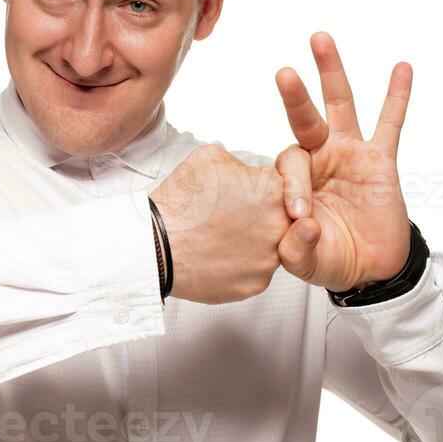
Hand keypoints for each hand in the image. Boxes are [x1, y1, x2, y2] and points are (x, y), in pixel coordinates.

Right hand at [149, 144, 291, 304]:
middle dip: (259, 216)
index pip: (286, 185)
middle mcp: (279, 225)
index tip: (246, 195)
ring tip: (219, 237)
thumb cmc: (179, 201)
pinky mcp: (256, 284)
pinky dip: (240, 265)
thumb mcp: (210, 157)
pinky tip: (217, 256)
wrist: (156, 244)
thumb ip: (242, 164)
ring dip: (251, 241)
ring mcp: (269, 258)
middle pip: (281, 218)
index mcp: (272, 190)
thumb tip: (248, 174)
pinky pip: (255, 271)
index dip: (261, 189)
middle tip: (229, 216)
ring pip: (270, 247)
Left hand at [273, 31, 412, 291]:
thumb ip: (296, 248)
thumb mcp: (304, 260)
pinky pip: (389, 124)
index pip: (288, 167)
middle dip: (294, 96)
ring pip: (339, 106)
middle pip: (303, 118)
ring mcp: (348, 154)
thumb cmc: (328, 256)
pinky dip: (396, 98)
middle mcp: (317, 158)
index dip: (292, 188)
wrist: (367, 267)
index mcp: (292, 179)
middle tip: (283, 73)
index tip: (301, 217)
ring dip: (331, 73)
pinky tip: (401, 70)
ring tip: (321, 40)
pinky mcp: (379, 160)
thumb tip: (301, 226)